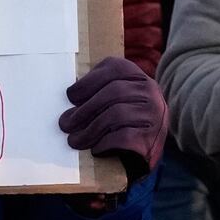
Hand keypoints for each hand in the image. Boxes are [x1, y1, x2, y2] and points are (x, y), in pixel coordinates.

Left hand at [58, 55, 166, 173]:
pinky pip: (124, 136)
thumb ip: (99, 93)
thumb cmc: (126, 122)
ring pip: (117, 114)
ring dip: (89, 130)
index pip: (115, 68)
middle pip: (114, 92)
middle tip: (66, 123)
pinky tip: (95, 149)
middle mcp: (150, 92)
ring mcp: (154, 114)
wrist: (150, 151)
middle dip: (85, 109)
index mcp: (139, 78)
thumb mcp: (119, 100)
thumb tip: (70, 101)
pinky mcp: (152, 137)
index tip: (71, 97)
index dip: (89, 81)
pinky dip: (104, 143)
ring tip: (74, 140)